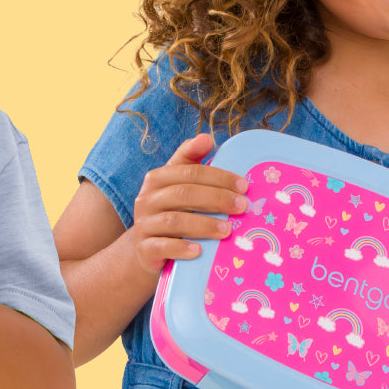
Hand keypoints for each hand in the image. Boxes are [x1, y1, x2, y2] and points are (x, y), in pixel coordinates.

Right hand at [131, 134, 247, 274]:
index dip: (218, 177)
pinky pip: (163, 247)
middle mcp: (146, 198)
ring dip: (204, 225)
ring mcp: (144, 224)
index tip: (244, 185)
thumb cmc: (172, 210)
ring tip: (228, 230)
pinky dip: (182, 248)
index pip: (190, 172)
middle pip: (184, 194)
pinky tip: (200, 251)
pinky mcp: (144, 249)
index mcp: (157, 178)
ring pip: (175, 221)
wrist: (149, 248)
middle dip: (216, 199)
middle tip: (242, 206)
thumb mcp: (179, 184)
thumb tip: (206, 137)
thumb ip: (191, 160)